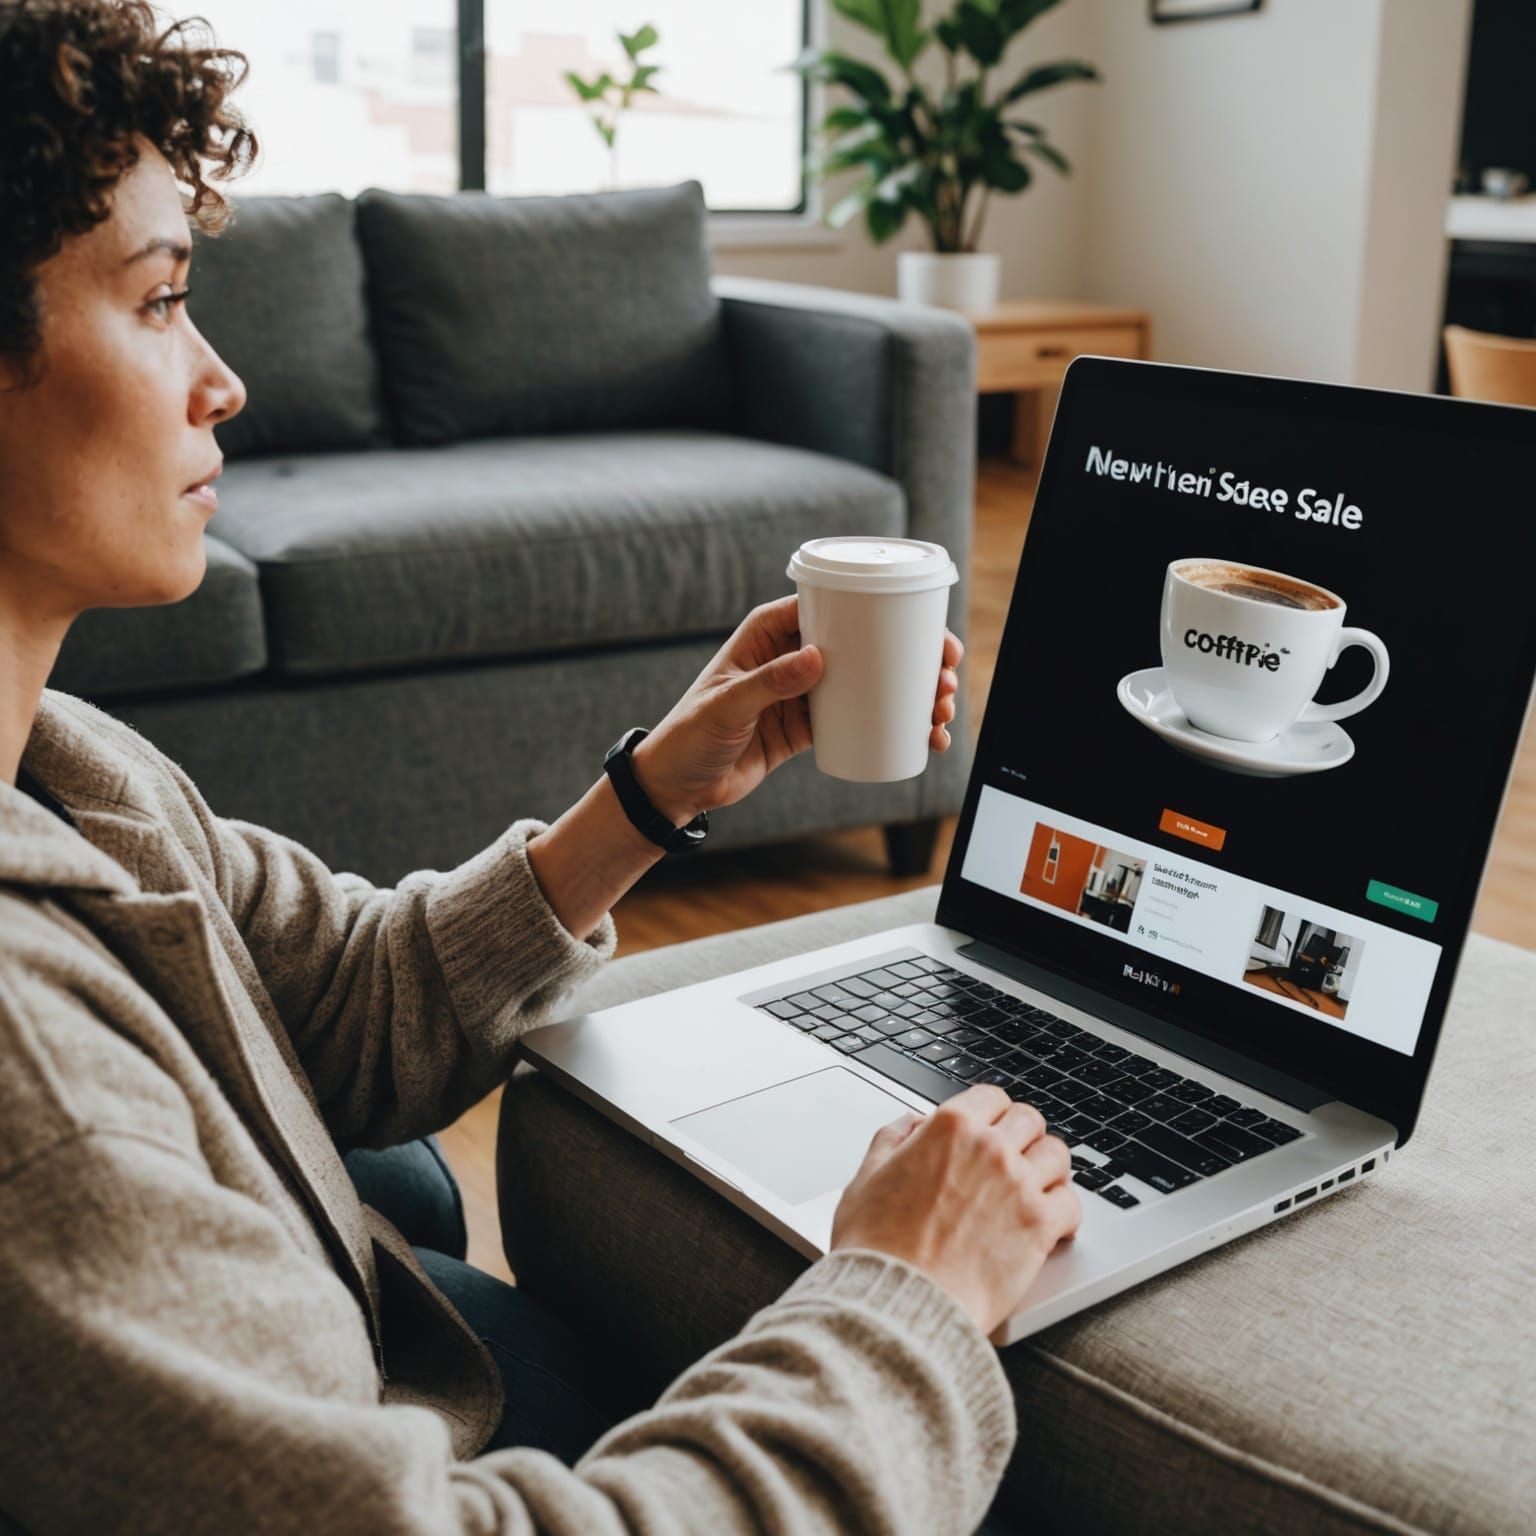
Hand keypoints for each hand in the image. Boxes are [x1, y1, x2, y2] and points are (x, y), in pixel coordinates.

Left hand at [632, 595, 963, 822]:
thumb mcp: (727, 705)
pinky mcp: (809, 726)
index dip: (884, 613)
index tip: (924, 629)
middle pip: (865, 645)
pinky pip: (860, 719)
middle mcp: (792, 655)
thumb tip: (817, 659)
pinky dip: (893, 726)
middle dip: (913, 659)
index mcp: (770, 632)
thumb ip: (769, 683)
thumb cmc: (688, 736)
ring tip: (941, 712)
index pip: (834, 607)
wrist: (675, 787)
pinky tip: (923, 736)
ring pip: (871, 683)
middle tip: (946, 676)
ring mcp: (804, 691)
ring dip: (911, 694)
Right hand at [828, 1086, 1080, 1334]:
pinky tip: (1052, 1224)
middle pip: (1030, 1121)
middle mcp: (990, 1147)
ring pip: (1058, 1155)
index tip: (992, 1128)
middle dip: (1022, 1137)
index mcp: (950, 1127)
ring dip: (1048, 1169)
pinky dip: (1065, 1212)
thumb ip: (892, 1138)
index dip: (992, 1113)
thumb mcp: (865, 1177)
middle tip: (1015, 1158)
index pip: (991, 1097)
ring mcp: (1019, 1184)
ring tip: (1037, 1187)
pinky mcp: (1039, 1225)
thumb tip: (912, 1123)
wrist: (899, 1300)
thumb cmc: (876, 1246)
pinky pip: (1072, 1203)